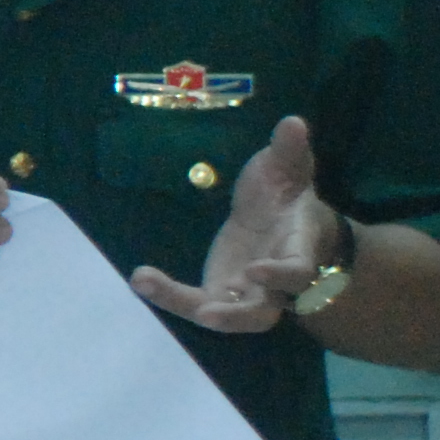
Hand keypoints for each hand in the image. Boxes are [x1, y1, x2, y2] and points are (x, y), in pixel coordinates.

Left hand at [133, 113, 339, 332]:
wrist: (281, 220)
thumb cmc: (288, 194)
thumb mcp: (289, 168)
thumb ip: (290, 150)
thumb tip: (293, 122)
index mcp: (299, 250)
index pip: (298, 271)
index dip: (282, 275)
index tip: (256, 270)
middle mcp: (276, 284)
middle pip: (262, 315)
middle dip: (237, 317)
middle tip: (207, 314)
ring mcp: (247, 294)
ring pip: (224, 315)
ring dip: (188, 307)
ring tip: (147, 285)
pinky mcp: (219, 292)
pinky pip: (195, 301)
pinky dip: (168, 295)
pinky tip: (139, 279)